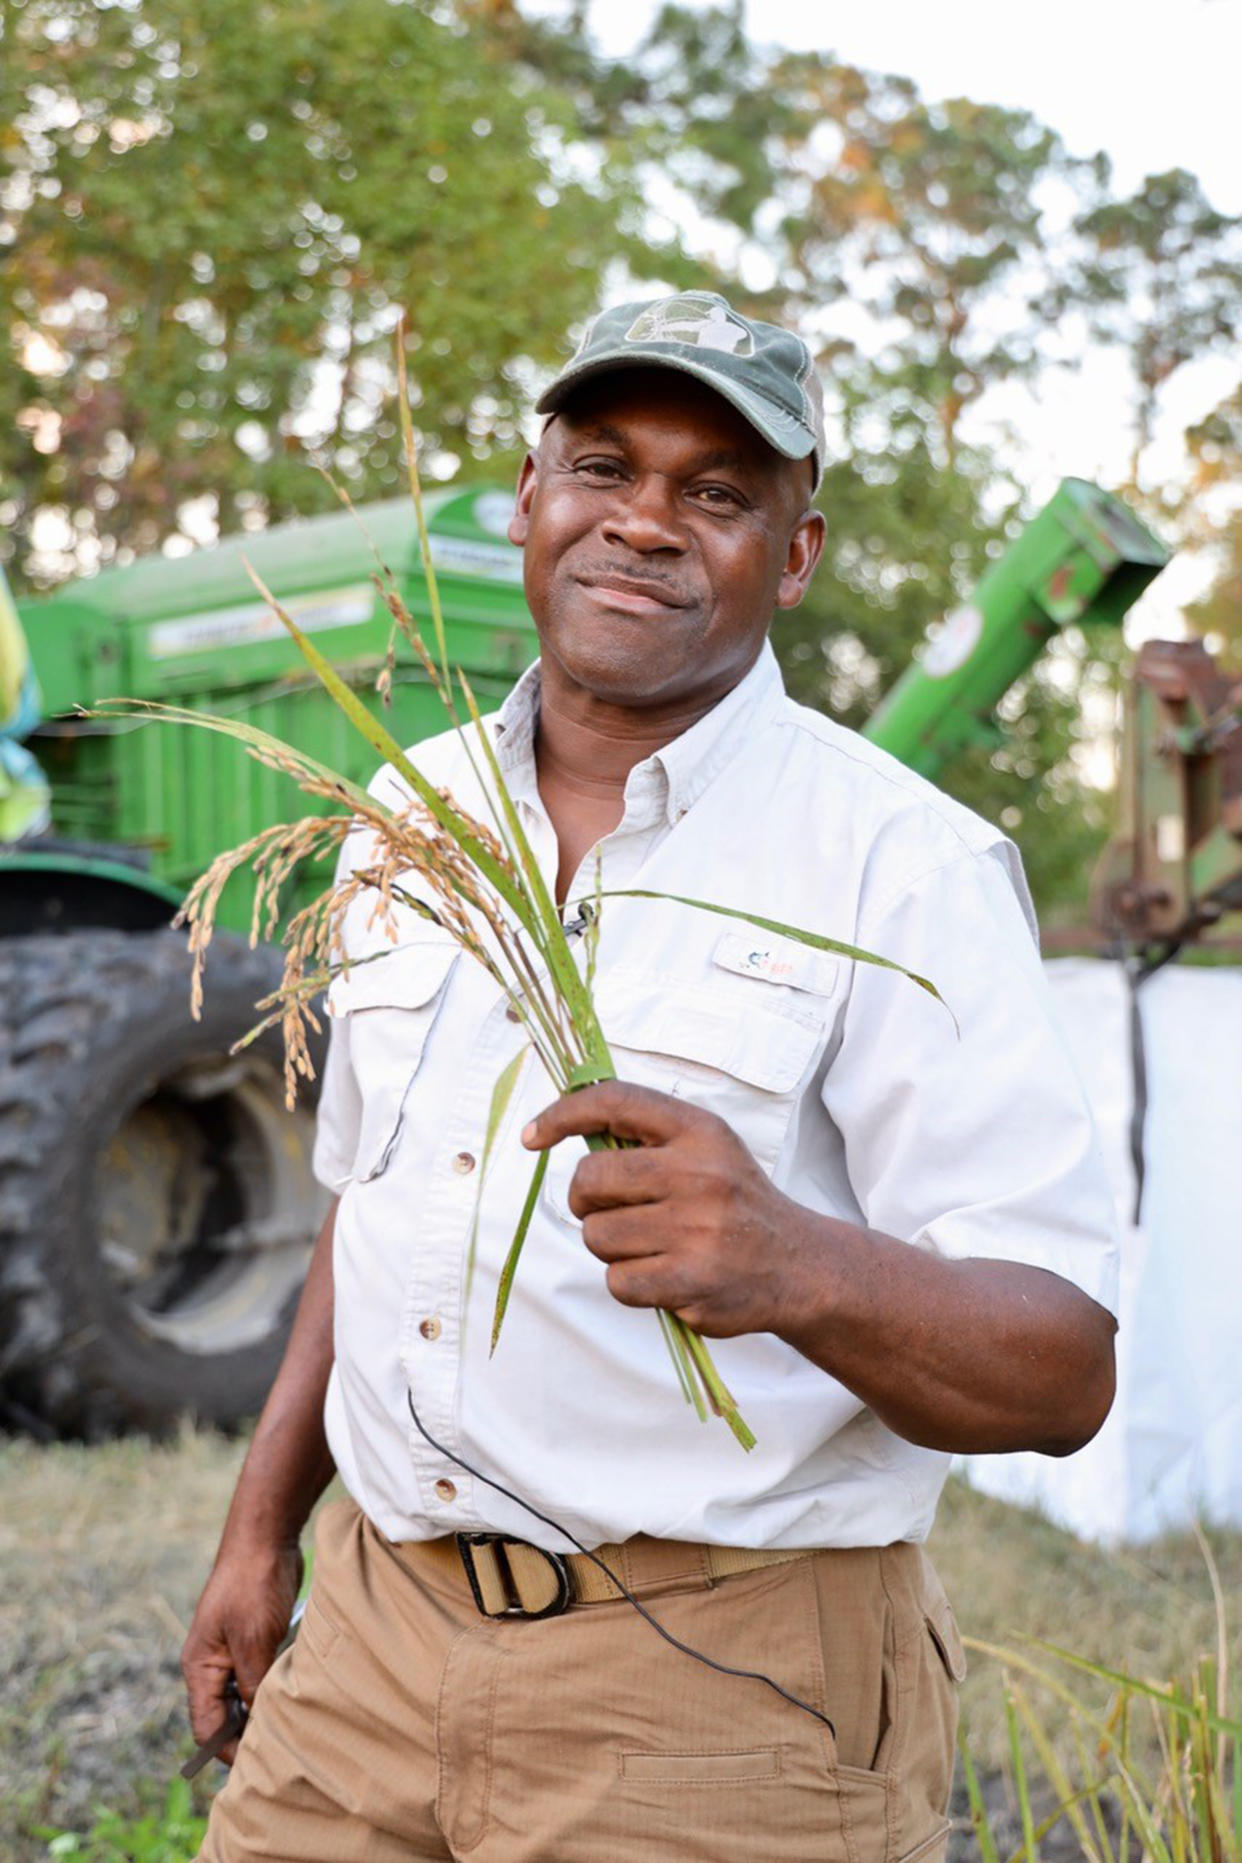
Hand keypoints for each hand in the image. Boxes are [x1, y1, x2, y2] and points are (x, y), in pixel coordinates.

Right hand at [181, 1537, 302, 1764]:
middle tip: (278, 1751)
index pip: (206, 1726)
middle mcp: (212, 1663)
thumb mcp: (254, 1640)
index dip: (226, 1749)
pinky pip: (259, 1674)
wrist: (265, 1536)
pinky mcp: (254, 1636)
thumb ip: (254, 1685)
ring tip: (289, 1727)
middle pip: (224, 1714)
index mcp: (200, 1667)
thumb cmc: (252, 1585)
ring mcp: (232, 1649)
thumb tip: (259, 1724)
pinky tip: (294, 1695)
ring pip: (244, 1695)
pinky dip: (272, 1687)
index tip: (255, 1765)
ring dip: (262, 1710)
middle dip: (246, 1733)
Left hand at [522, 1080, 815, 1337]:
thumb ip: (648, 1137)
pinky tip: (664, 1276)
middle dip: (586, 1203)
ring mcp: (697, 1229)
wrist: (796, 1265)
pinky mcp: (692, 1281)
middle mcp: (699, 1174)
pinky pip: (618, 1281)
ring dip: (612, 1247)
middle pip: (590, 1181)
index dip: (562, 1114)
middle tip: (611, 1212)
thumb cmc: (734, 1203)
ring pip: (598, 1237)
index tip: (532, 1137)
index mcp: (699, 1131)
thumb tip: (564, 1125)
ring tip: (653, 1247)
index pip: (614, 1103)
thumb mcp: (706, 1149)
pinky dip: (630, 1283)